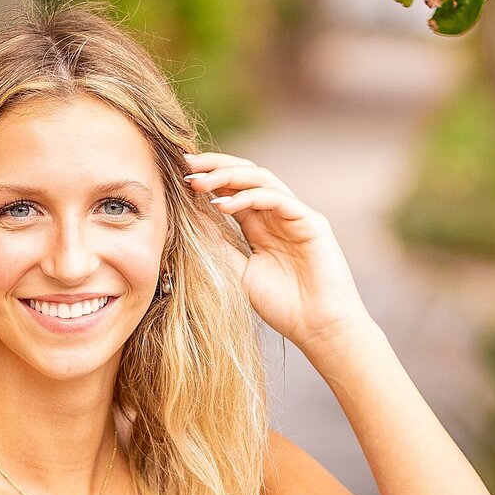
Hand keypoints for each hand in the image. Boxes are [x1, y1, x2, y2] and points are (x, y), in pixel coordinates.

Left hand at [183, 149, 372, 354]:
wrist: (318, 329)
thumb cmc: (282, 306)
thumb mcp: (238, 272)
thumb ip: (219, 244)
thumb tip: (190, 217)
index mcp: (259, 225)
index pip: (231, 190)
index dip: (206, 179)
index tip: (176, 176)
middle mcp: (276, 215)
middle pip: (245, 175)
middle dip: (214, 166)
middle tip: (185, 165)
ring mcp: (294, 215)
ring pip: (261, 178)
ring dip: (228, 176)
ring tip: (199, 183)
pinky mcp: (311, 221)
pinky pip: (278, 198)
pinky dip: (249, 196)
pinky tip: (223, 205)